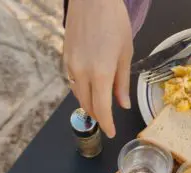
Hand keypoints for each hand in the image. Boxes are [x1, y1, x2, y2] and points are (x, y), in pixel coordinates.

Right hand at [64, 0, 133, 137]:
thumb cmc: (113, 21)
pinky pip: (72, 81)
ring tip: (100, 106)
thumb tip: (122, 104)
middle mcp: (82, 72)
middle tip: (108, 120)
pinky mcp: (65, 57)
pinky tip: (90, 88)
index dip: (107, 125)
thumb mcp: (125, 53)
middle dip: (98, 117)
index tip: (111, 133)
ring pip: (78, 95)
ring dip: (89, 104)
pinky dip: (82, 90)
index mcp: (100, 73)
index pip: (102, 110)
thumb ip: (122, 83)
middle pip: (88, 105)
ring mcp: (70, 65)